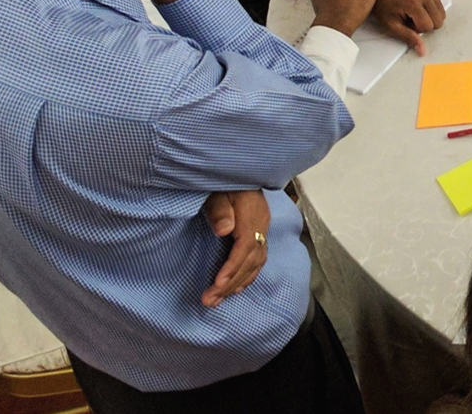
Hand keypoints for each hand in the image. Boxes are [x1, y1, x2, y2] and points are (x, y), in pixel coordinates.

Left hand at [200, 190, 270, 306]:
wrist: (240, 169)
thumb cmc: (224, 179)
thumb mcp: (217, 190)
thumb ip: (219, 209)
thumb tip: (225, 230)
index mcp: (252, 213)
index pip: (246, 246)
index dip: (233, 267)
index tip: (218, 284)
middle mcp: (261, 224)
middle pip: (251, 260)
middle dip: (231, 283)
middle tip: (209, 301)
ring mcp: (262, 229)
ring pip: (256, 263)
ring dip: (237, 284)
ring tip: (216, 300)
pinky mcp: (259, 232)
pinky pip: (257, 259)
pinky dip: (247, 276)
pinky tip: (235, 288)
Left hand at [370, 0, 443, 54]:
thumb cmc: (383, 5)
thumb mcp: (392, 25)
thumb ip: (409, 38)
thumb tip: (422, 50)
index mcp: (413, 1)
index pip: (429, 26)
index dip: (417, 29)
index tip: (406, 22)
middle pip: (439, 20)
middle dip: (426, 23)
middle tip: (411, 17)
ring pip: (442, 13)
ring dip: (430, 16)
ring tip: (414, 11)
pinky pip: (440, 4)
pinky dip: (431, 8)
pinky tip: (418, 5)